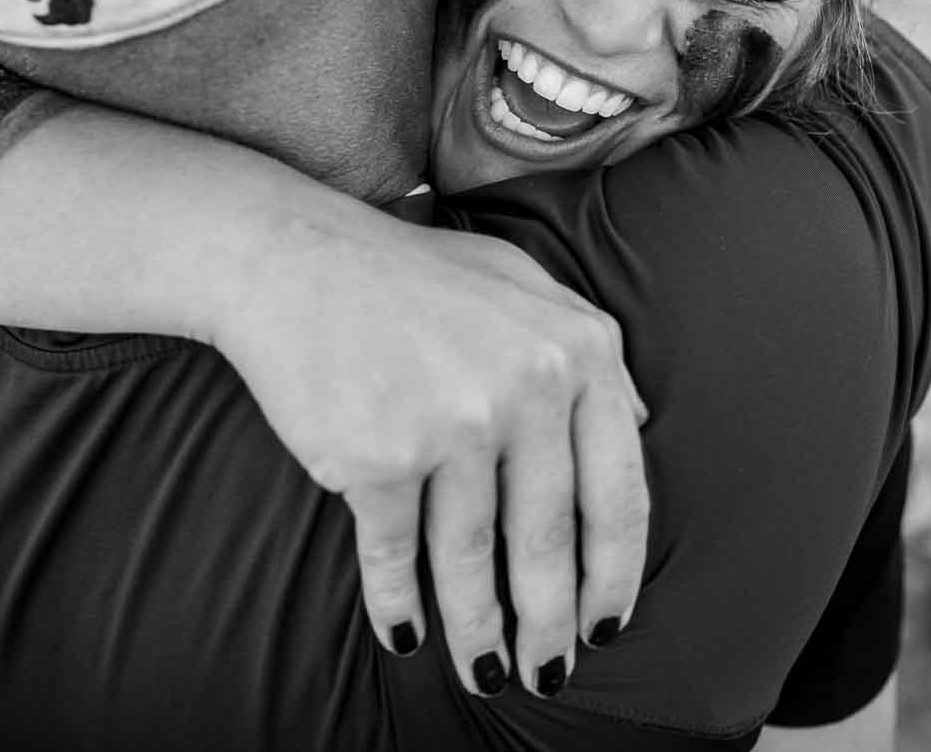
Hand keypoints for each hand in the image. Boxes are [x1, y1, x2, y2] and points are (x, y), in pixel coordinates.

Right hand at [210, 214, 649, 699]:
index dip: (614, 573)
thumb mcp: (521, 284)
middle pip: (549, 540)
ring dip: (479, 631)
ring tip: (483, 673)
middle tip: (549, 674)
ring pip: (472, 559)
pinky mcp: (379, 454)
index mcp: (577, 349)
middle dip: (550, 624)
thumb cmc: (408, 276)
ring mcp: (453, 422)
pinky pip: (396, 555)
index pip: (618, 490)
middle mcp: (526, 385)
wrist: (291, 257)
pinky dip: (399, 604)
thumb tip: (640, 424)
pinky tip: (405, 633)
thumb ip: (586, 350)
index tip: (608, 625)